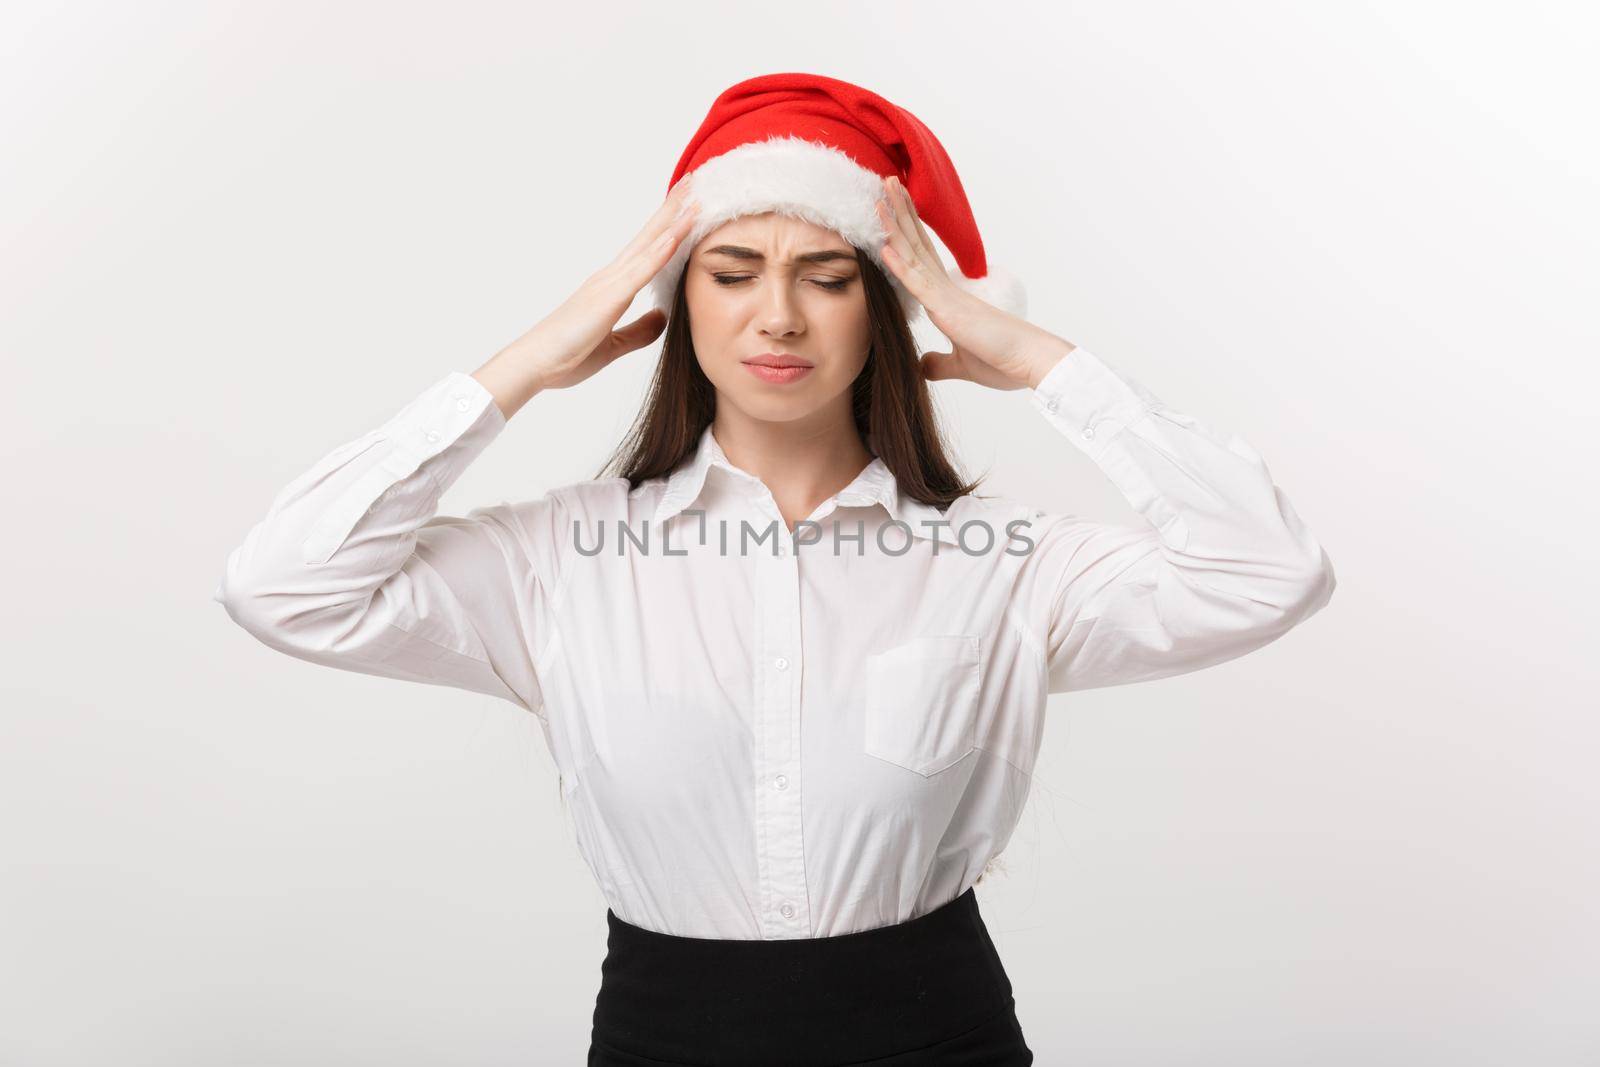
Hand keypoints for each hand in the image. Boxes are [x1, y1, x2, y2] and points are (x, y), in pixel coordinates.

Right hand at [479, 178, 699, 407]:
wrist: (534, 365)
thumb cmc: (566, 355)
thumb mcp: (613, 346)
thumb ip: (639, 331)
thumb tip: (663, 317)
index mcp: (613, 286)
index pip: (647, 249)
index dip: (668, 225)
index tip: (688, 204)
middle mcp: (611, 277)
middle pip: (649, 235)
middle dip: (673, 207)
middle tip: (695, 179)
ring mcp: (609, 284)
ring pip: (648, 245)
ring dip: (673, 219)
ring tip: (695, 194)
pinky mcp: (608, 298)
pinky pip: (641, 271)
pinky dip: (660, 252)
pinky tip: (677, 234)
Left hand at [874, 174, 1071, 390]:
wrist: (1031, 364)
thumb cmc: (1004, 361)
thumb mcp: (962, 365)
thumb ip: (940, 364)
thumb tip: (922, 365)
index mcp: (949, 299)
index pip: (923, 258)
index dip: (907, 233)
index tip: (894, 209)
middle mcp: (947, 290)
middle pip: (918, 244)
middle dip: (901, 214)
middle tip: (887, 182)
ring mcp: (948, 297)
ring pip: (915, 255)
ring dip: (896, 226)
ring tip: (881, 195)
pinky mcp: (950, 311)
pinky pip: (920, 284)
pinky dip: (900, 265)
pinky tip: (884, 246)